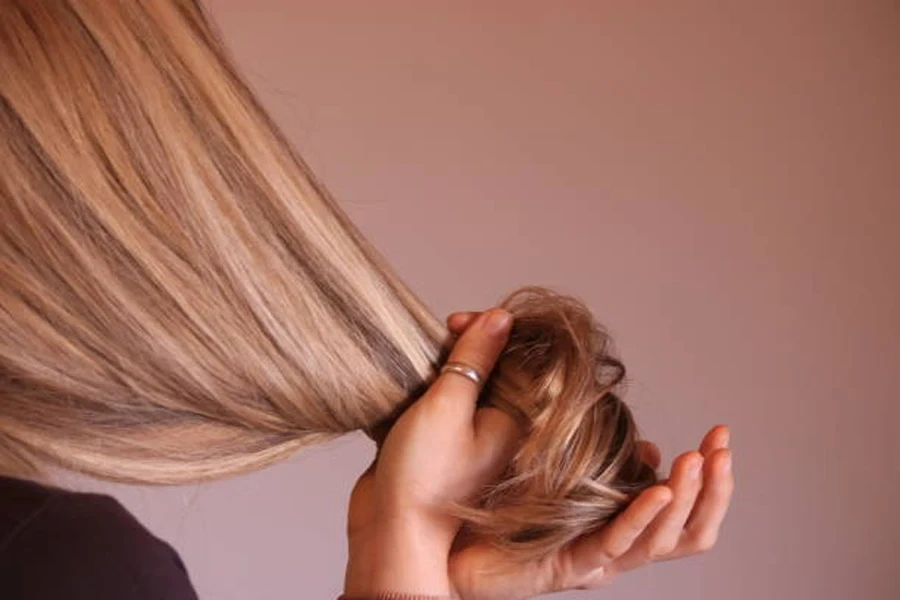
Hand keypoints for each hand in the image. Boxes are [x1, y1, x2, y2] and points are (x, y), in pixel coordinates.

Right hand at [345, 308, 519, 597]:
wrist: (388, 531)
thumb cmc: (424, 478)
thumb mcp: (448, 406)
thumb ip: (474, 359)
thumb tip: (499, 318)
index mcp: (517, 419)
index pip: (516, 358)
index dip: (491, 330)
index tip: (457, 321)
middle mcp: (499, 427)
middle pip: (490, 367)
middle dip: (463, 345)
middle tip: (440, 334)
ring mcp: (469, 436)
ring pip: (461, 382)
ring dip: (440, 366)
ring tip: (420, 359)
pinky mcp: (440, 444)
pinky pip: (439, 403)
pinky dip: (424, 388)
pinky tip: (408, 384)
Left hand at [443, 312, 733, 599]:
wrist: (402, 516)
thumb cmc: (430, 469)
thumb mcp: (466, 404)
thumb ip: (485, 358)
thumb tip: (498, 314)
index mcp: (591, 491)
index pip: (660, 485)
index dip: (698, 469)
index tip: (714, 436)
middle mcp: (595, 521)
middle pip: (678, 518)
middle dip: (714, 486)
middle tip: (724, 444)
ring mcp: (582, 545)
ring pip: (659, 536)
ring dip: (691, 500)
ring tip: (702, 461)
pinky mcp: (564, 563)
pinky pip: (614, 546)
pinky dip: (641, 520)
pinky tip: (661, 491)